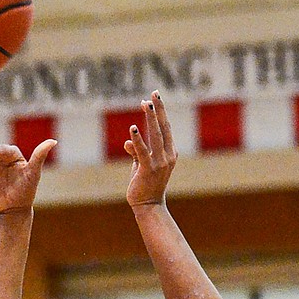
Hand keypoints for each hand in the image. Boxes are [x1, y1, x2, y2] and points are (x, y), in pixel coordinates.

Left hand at [125, 92, 176, 207]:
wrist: (149, 206)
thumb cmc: (146, 185)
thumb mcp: (142, 165)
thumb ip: (136, 152)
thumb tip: (128, 142)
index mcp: (170, 153)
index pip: (165, 128)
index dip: (159, 113)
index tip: (152, 98)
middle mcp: (167, 156)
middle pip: (163, 127)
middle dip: (158, 109)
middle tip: (154, 93)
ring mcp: (159, 163)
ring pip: (155, 136)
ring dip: (150, 119)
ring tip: (146, 104)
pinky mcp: (148, 170)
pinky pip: (142, 152)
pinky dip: (137, 140)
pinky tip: (133, 129)